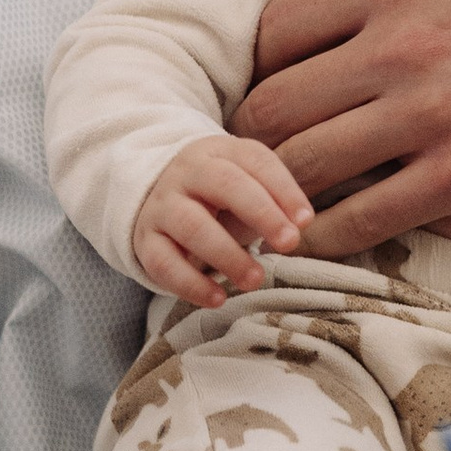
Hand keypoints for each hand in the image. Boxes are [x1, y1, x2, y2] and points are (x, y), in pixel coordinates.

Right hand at [133, 132, 309, 307]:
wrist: (155, 197)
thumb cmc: (218, 197)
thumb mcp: (247, 187)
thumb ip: (274, 201)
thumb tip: (299, 225)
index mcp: (220, 152)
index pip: (255, 160)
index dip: (283, 190)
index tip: (305, 221)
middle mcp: (188, 172)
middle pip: (224, 183)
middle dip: (261, 213)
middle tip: (290, 243)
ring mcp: (162, 205)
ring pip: (192, 225)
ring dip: (227, 255)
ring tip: (255, 279)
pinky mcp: (145, 240)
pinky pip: (163, 262)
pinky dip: (191, 284)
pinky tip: (218, 298)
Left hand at [230, 0, 450, 251]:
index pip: (276, 28)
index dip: (265, 59)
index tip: (278, 79)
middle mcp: (399, 47)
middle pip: (271, 103)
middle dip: (255, 130)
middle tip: (263, 148)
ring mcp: (431, 116)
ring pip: (301, 166)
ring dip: (280, 186)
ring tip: (280, 195)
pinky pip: (361, 220)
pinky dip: (326, 233)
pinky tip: (321, 235)